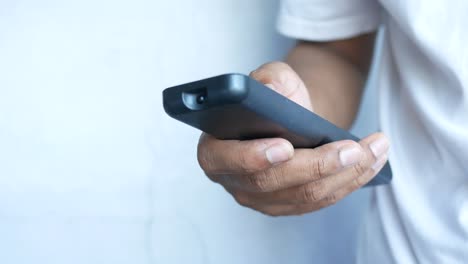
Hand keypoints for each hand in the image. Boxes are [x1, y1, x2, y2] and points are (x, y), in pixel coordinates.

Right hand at [197, 62, 389, 215]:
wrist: (289, 121)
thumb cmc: (276, 100)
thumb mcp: (271, 79)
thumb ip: (269, 79)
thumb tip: (271, 91)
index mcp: (215, 148)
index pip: (223, 159)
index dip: (252, 157)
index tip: (284, 146)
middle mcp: (234, 180)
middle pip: (272, 183)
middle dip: (316, 166)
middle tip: (351, 149)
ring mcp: (262, 199)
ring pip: (304, 196)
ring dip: (344, 175)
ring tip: (375, 150)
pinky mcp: (289, 206)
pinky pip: (321, 201)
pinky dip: (350, 182)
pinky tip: (373, 161)